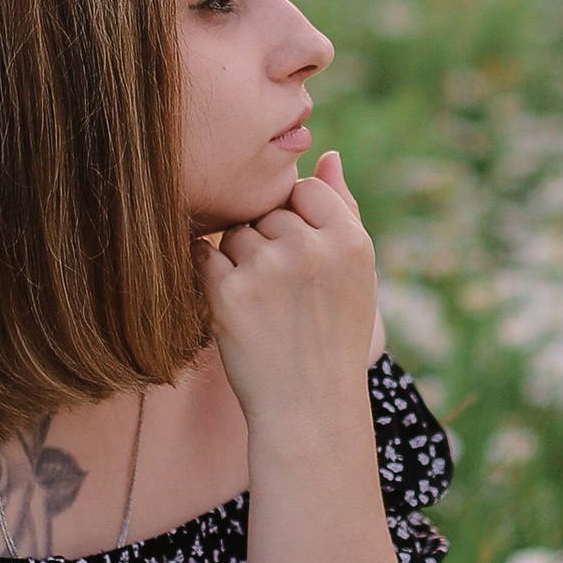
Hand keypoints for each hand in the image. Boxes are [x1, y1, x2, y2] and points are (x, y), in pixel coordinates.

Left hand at [200, 150, 378, 426]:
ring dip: (238, 260)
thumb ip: (343, 209)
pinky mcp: (229, 294)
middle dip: (267, 241)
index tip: (303, 260)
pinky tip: (232, 303)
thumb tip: (327, 153)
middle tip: (285, 292)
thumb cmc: (335, 337)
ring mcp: (268, 270)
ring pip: (234, 233)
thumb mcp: (358, 274)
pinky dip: (209, 276)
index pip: (304, 190)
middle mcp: (312, 249)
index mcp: (351, 240)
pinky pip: (203, 257)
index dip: (297, 222)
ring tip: (264, 304)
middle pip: (267, 211)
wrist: (309, 408)